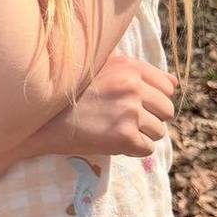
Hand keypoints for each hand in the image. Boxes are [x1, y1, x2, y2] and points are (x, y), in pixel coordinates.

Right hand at [51, 53, 176, 157]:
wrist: (40, 119)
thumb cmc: (69, 94)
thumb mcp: (101, 70)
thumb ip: (136, 71)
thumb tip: (175, 83)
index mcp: (128, 67)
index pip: (166, 87)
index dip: (152, 99)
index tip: (132, 104)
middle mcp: (133, 86)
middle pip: (167, 110)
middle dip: (149, 118)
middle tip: (122, 120)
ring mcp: (130, 112)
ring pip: (158, 131)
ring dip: (140, 135)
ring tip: (113, 130)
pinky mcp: (124, 136)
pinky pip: (147, 149)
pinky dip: (131, 150)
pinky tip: (110, 141)